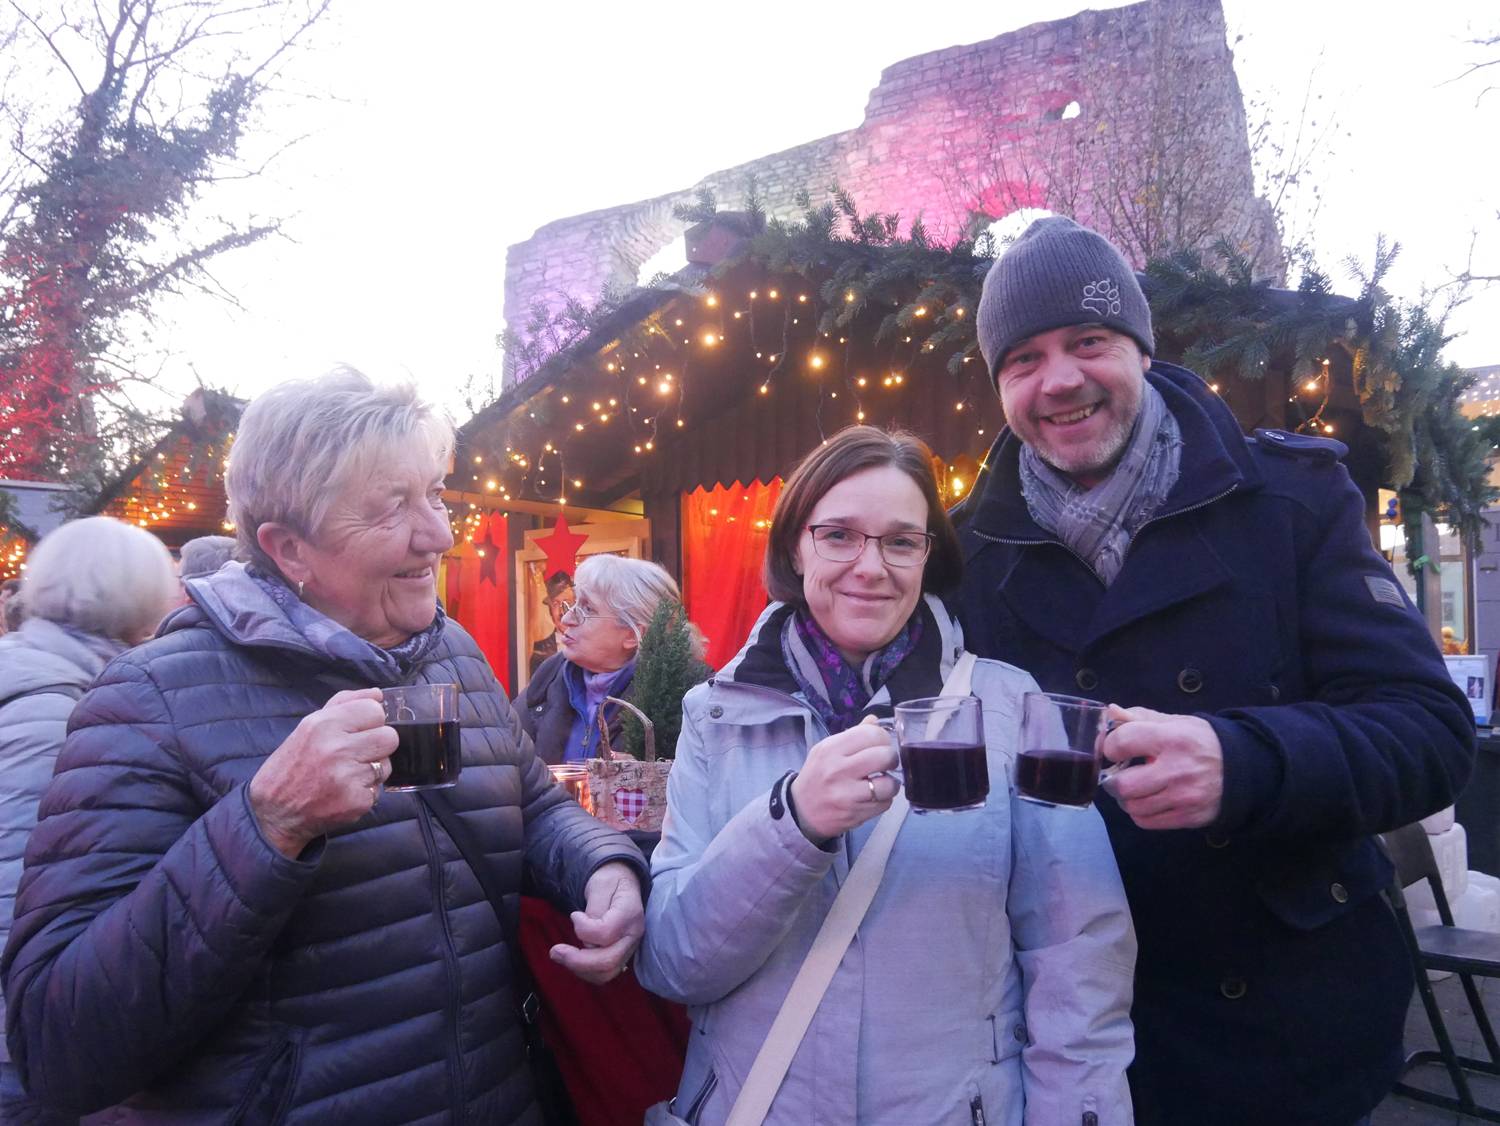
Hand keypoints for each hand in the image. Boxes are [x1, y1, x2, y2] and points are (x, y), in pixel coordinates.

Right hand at [248, 688, 397, 857]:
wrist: (273, 813)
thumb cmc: (292, 766)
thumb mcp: (309, 726)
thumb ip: (344, 703)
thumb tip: (377, 694)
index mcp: (324, 724)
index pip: (375, 710)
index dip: (370, 722)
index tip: (358, 731)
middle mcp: (337, 749)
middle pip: (389, 737)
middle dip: (376, 746)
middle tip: (355, 754)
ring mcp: (348, 777)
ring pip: (387, 765)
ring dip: (372, 770)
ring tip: (346, 775)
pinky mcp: (356, 802)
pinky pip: (378, 790)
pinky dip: (364, 793)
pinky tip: (343, 793)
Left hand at [550, 861, 644, 984]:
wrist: (623, 883)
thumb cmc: (610, 881)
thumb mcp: (600, 884)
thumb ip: (594, 909)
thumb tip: (585, 937)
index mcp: (630, 914)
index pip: (606, 933)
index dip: (583, 929)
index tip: (574, 915)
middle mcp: (633, 936)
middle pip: (608, 961)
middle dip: (577, 960)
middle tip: (554, 951)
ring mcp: (629, 949)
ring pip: (606, 973)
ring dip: (579, 969)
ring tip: (560, 956)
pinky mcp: (621, 956)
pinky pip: (604, 974)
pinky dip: (585, 971)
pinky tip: (572, 959)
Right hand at [787, 716, 899, 844]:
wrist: (801, 810)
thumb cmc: (817, 775)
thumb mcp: (827, 749)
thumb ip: (852, 734)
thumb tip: (875, 721)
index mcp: (831, 749)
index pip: (871, 734)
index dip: (882, 738)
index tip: (880, 744)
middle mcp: (838, 770)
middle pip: (885, 756)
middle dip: (891, 758)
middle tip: (886, 762)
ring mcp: (847, 795)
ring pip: (889, 784)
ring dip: (891, 782)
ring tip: (882, 782)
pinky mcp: (855, 814)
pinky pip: (885, 804)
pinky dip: (884, 799)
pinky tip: (874, 796)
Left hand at [1100, 704, 1223, 829]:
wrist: (1243, 768)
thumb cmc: (1202, 741)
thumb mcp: (1176, 722)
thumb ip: (1140, 717)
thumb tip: (1111, 712)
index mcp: (1172, 739)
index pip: (1122, 743)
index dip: (1110, 746)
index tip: (1115, 749)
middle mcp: (1178, 770)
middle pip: (1123, 785)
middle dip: (1114, 780)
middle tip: (1119, 774)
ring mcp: (1184, 797)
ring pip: (1132, 806)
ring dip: (1126, 798)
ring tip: (1136, 787)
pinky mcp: (1189, 817)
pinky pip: (1147, 821)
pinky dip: (1140, 812)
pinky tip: (1148, 800)